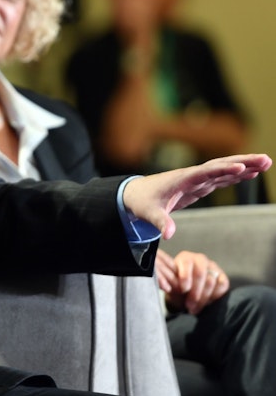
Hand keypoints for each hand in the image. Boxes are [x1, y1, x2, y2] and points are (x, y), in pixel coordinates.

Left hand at [122, 153, 270, 238]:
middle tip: (266, 160)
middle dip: (243, 162)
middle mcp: (191, 176)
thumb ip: (160, 222)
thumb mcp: (148, 213)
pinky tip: (251, 174)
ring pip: (223, 170)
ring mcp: (196, 180)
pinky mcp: (198, 186)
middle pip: (220, 166)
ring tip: (266, 163)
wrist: (134, 194)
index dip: (222, 170)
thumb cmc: (141, 202)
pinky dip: (235, 175)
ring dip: (244, 166)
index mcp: (181, 180)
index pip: (205, 172)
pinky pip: (220, 178)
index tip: (240, 168)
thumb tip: (168, 235)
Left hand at [156, 248, 229, 313]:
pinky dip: (215, 296)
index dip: (185, 277)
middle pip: (200, 275)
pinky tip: (207, 304)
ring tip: (195, 309)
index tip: (183, 290)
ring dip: (203, 298)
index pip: (186, 264)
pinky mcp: (222, 276)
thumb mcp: (172, 284)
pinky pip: (222, 285)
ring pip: (211, 282)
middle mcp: (200, 259)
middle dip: (194, 293)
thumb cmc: (177, 286)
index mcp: (185, 258)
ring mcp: (213, 267)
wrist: (187, 290)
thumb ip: (173, 285)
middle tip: (189, 306)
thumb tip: (176, 289)